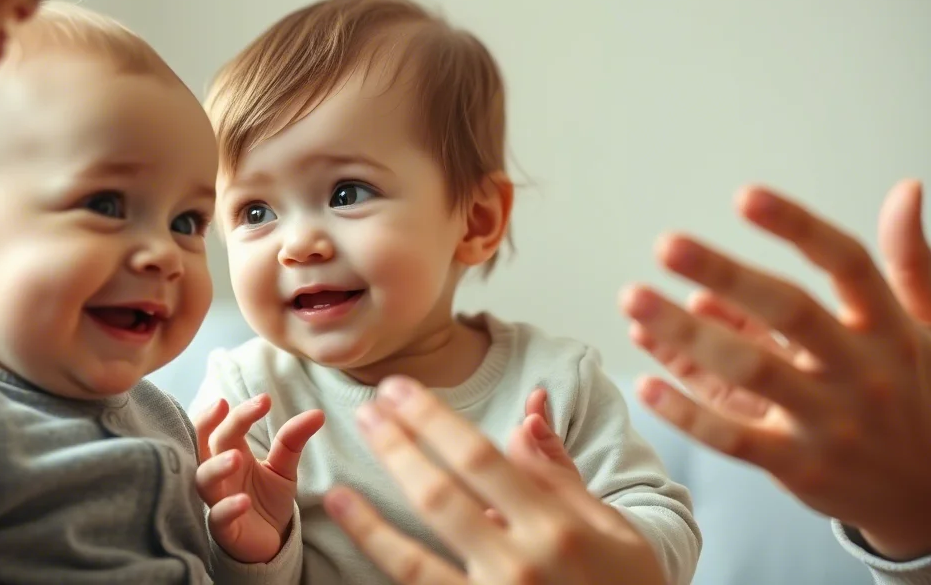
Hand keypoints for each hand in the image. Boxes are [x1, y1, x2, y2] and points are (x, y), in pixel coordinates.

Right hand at [193, 394, 324, 562]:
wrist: (271, 541)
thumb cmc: (268, 500)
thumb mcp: (284, 467)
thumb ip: (293, 440)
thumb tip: (318, 413)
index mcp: (230, 453)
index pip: (225, 426)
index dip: (239, 411)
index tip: (264, 399)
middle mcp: (219, 474)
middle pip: (204, 444)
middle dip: (209, 424)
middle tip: (225, 406)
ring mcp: (217, 500)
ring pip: (204, 479)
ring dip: (216, 466)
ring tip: (237, 457)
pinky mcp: (223, 529)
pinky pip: (218, 517)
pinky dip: (227, 508)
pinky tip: (243, 501)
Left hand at [325, 377, 666, 584]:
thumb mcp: (615, 530)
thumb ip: (560, 475)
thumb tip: (526, 415)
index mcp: (558, 528)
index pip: (479, 457)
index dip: (431, 418)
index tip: (398, 388)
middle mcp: (522, 564)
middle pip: (439, 495)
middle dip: (396, 447)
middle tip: (366, 410)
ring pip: (415, 555)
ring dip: (369, 515)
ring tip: (337, 485)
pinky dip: (382, 559)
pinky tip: (353, 532)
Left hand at [622, 181, 930, 559]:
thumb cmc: (917, 395)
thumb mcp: (924, 327)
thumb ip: (909, 260)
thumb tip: (906, 188)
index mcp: (890, 328)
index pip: (846, 264)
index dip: (798, 227)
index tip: (745, 195)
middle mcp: (861, 372)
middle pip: (789, 312)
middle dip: (725, 273)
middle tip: (666, 244)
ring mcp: (830, 423)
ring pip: (750, 371)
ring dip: (686, 335)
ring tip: (634, 301)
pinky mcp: (800, 468)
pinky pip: (733, 438)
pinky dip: (686, 413)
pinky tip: (645, 382)